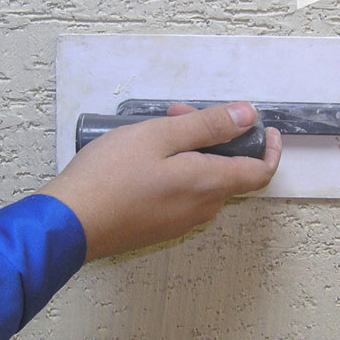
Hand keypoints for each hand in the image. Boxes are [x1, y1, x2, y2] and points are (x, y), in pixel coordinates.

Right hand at [38, 102, 281, 261]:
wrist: (70, 223)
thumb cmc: (110, 176)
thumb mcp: (160, 136)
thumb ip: (208, 126)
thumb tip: (247, 117)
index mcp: (208, 185)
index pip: (259, 172)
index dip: (269, 149)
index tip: (264, 129)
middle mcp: (200, 209)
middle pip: (225, 170)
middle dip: (211, 136)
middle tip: (178, 113)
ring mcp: (179, 221)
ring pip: (201, 180)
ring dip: (190, 150)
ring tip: (155, 130)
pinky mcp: (159, 226)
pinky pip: (182, 194)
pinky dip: (177, 170)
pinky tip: (146, 157)